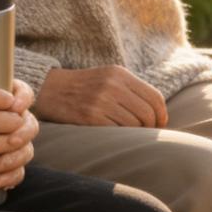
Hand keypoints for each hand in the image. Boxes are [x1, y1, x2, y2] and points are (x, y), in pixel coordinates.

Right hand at [34, 66, 167, 127]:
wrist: (50, 90)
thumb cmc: (84, 88)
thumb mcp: (108, 78)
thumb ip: (131, 90)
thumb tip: (160, 116)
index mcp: (120, 73)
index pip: (155, 97)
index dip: (161, 115)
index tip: (158, 125)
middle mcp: (112, 84)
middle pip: (148, 114)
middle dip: (150, 128)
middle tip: (143, 134)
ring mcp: (101, 100)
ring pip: (135, 126)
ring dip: (134, 134)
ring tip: (125, 134)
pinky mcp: (90, 116)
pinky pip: (118, 133)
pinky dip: (120, 138)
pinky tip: (112, 135)